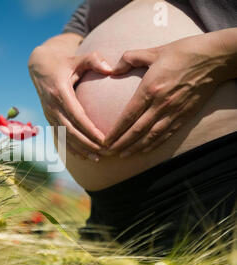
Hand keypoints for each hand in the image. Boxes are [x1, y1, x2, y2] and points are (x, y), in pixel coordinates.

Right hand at [29, 38, 111, 161]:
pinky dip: (71, 148)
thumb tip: (110, 68)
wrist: (40, 67)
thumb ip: (93, 60)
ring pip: (65, 137)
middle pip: (71, 130)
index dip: (89, 130)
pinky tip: (83, 157)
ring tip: (97, 158)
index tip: (104, 139)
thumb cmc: (64, 62)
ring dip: (80, 149)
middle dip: (88, 143)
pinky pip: (59, 136)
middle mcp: (52, 106)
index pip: (76, 115)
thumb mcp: (77, 58)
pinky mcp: (49, 119)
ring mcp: (49, 114)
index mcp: (60, 92)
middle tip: (106, 152)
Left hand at [103, 32, 233, 157]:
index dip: (115, 131)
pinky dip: (154, 144)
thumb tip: (113, 70)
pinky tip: (145, 150)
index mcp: (150, 89)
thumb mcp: (153, 51)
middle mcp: (161, 104)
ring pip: (151, 136)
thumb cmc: (183, 52)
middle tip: (108, 153)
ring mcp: (174, 111)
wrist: (215, 58)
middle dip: (121, 143)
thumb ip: (130, 58)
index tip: (105, 140)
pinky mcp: (185, 115)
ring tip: (122, 155)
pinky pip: (167, 134)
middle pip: (137, 130)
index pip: (128, 115)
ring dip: (136, 148)